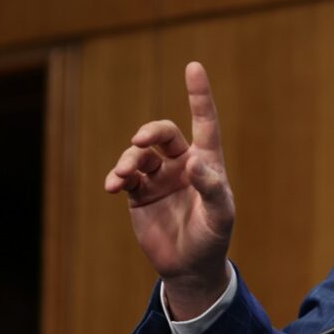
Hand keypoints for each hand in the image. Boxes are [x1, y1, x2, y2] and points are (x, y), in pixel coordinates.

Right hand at [105, 61, 234, 319]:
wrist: (190, 266)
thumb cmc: (213, 236)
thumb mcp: (220, 215)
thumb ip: (210, 188)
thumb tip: (193, 164)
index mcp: (207, 161)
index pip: (204, 121)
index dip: (199, 94)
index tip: (193, 66)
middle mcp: (182, 163)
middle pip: (163, 134)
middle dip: (150, 132)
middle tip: (139, 141)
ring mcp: (159, 178)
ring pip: (140, 156)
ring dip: (128, 161)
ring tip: (122, 177)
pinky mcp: (140, 195)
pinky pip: (125, 178)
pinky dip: (117, 179)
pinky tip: (113, 186)